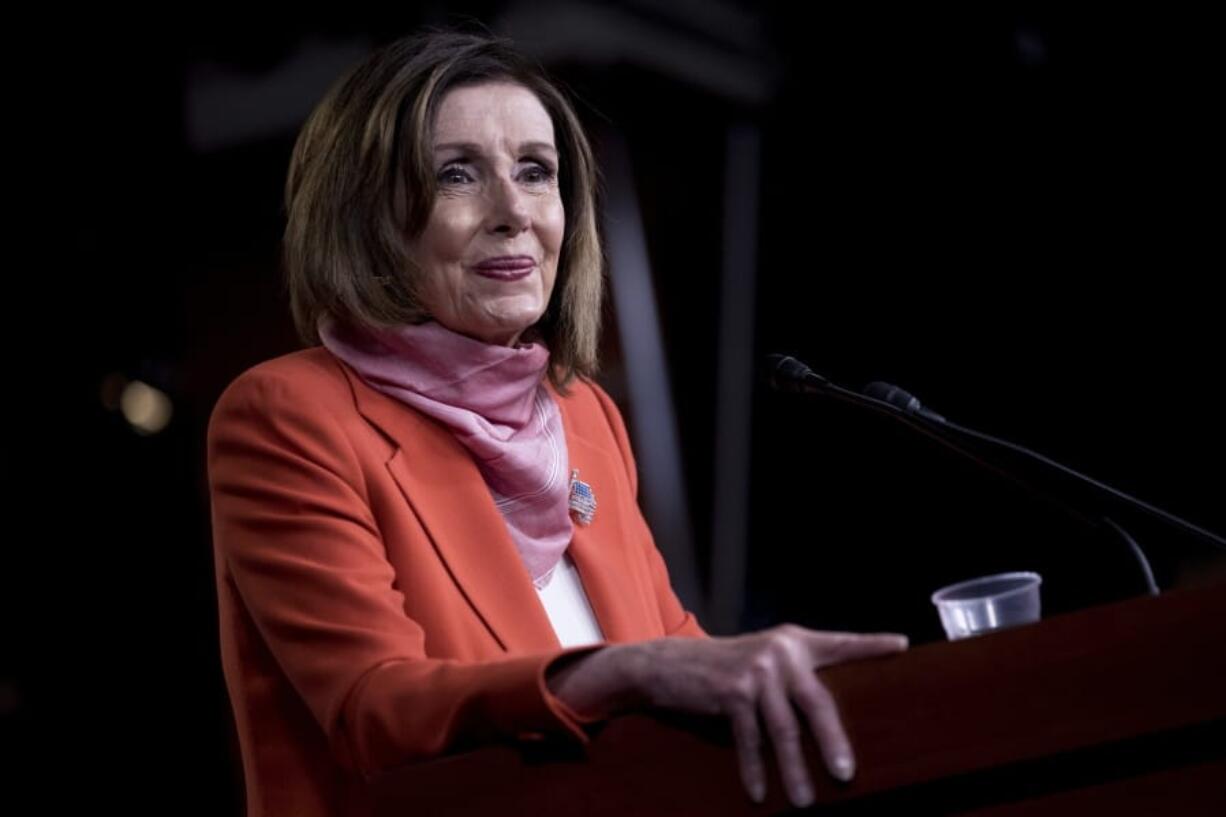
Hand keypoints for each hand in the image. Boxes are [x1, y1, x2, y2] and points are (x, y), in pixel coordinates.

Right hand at [552, 625, 907, 808]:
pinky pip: (750, 740)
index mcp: (795, 641)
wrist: (670, 664)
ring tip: (804, 801)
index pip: (841, 644)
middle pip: (817, 701)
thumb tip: (830, 719)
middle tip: (846, 773)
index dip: (871, 645)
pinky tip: (759, 794)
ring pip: (784, 729)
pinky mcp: (732, 692)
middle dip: (833, 741)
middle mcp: (780, 651)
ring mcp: (756, 671)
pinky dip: (755, 770)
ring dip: (794, 770)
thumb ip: (794, 675)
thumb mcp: (764, 660)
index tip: (902, 647)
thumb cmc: (725, 669)